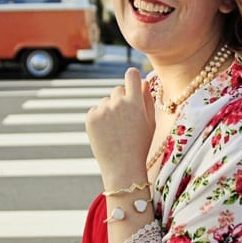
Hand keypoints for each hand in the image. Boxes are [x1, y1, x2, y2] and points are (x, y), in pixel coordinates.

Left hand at [85, 67, 155, 188]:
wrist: (122, 167)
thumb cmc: (140, 145)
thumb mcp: (150, 122)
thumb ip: (147, 99)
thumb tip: (143, 81)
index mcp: (135, 102)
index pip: (131, 75)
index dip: (132, 76)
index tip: (132, 80)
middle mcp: (117, 103)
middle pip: (118, 90)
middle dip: (122, 100)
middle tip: (126, 120)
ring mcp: (102, 110)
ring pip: (106, 101)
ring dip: (110, 110)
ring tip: (116, 130)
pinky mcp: (90, 118)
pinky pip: (96, 110)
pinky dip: (100, 118)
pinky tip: (107, 133)